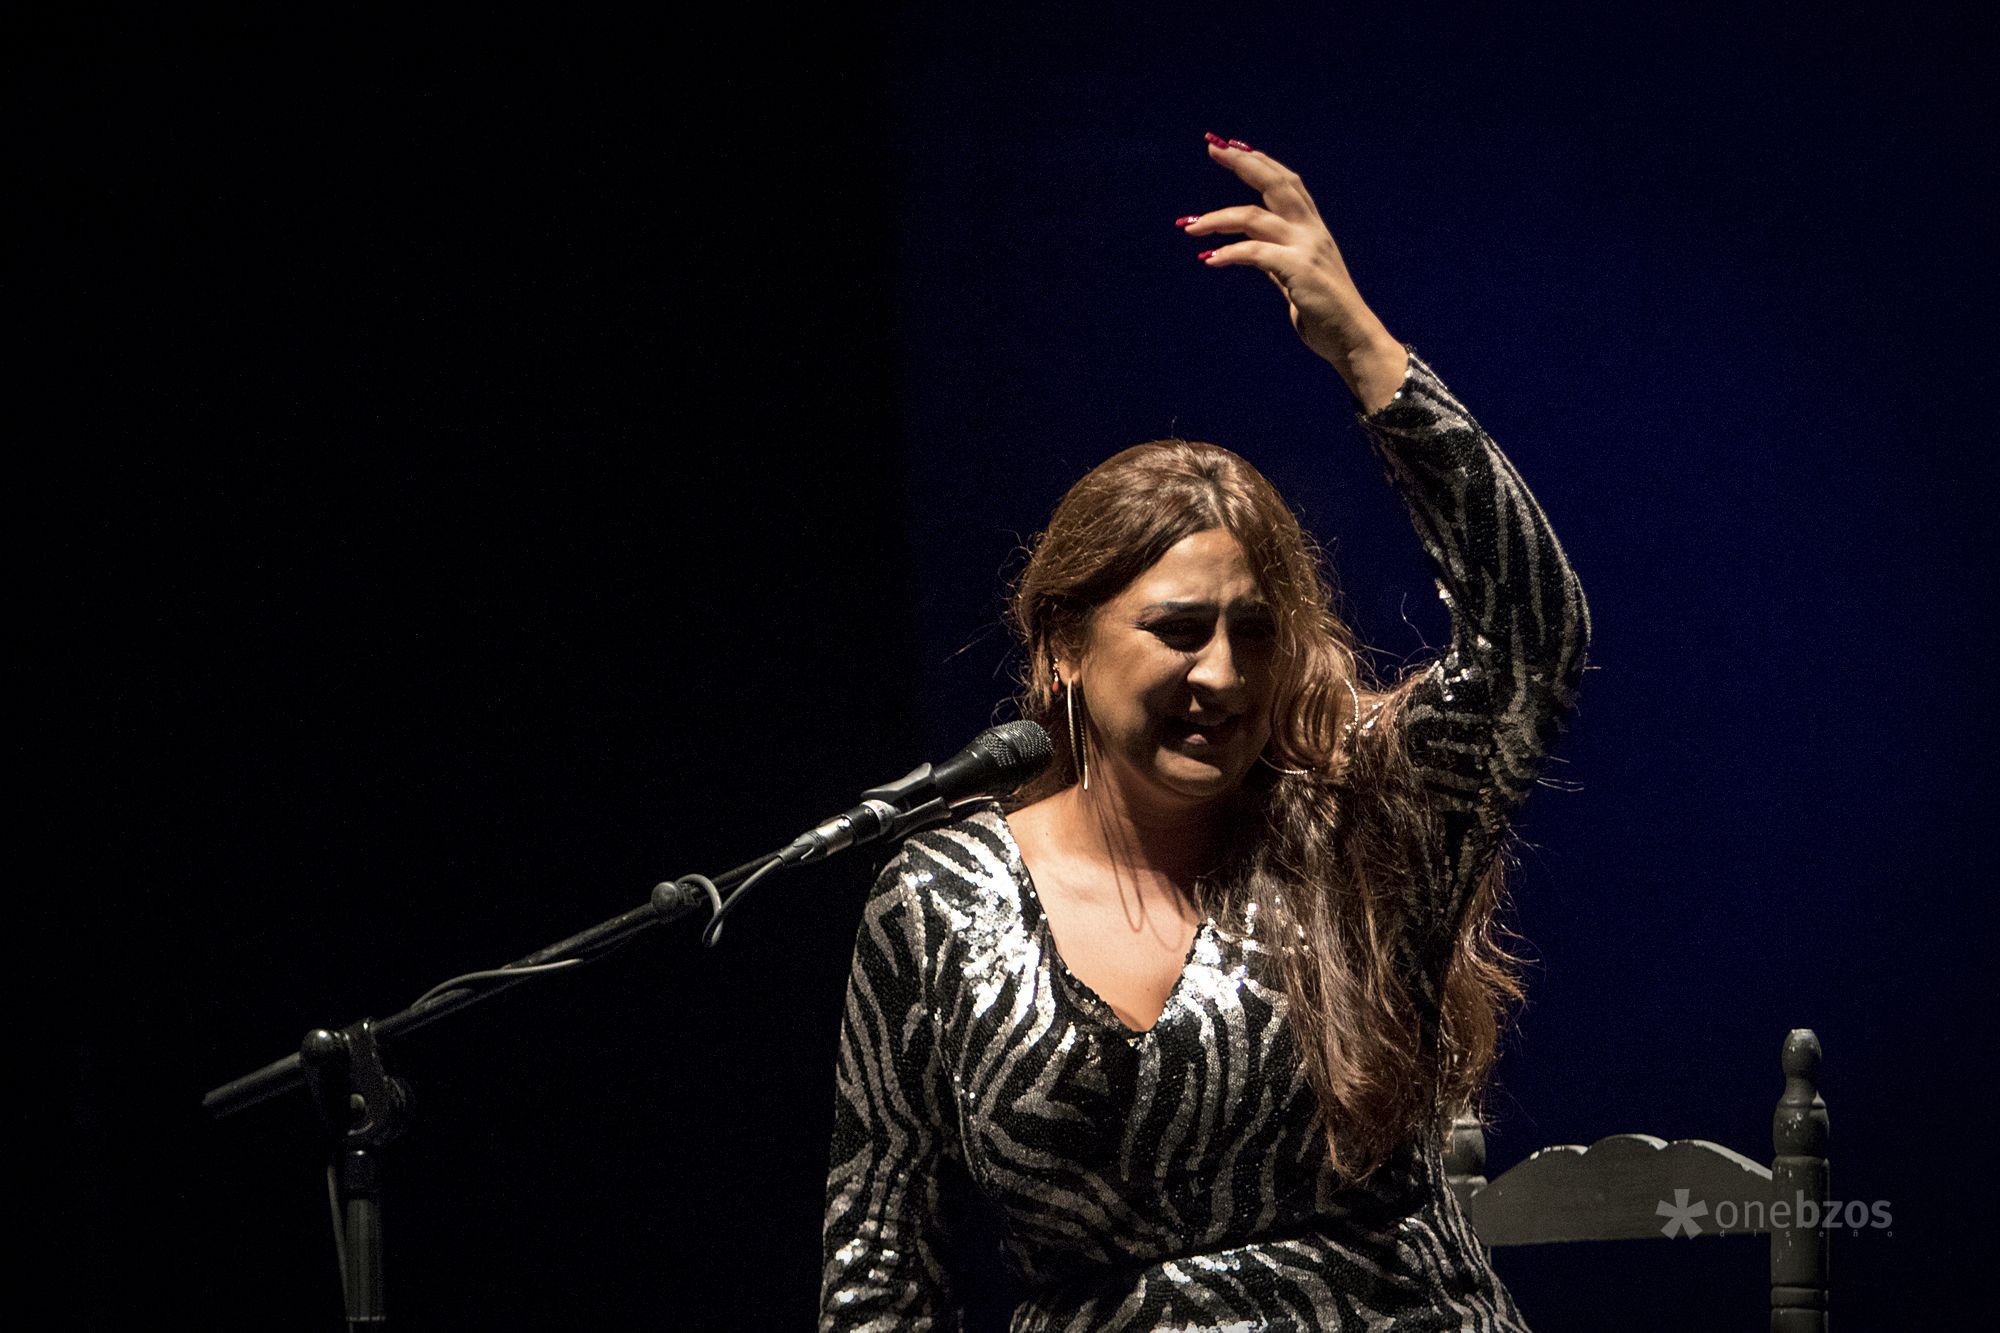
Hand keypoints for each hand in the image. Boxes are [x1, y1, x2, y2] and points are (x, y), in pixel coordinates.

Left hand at [1181, 135, 1408, 411]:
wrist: (1353, 339)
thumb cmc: (1325, 313)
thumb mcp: (1296, 277)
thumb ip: (1276, 258)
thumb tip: (1250, 248)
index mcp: (1312, 229)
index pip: (1286, 181)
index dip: (1259, 161)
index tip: (1231, 147)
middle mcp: (1311, 231)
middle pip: (1275, 182)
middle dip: (1242, 162)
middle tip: (1211, 147)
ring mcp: (1306, 248)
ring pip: (1254, 217)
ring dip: (1217, 219)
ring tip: (1190, 227)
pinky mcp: (1298, 271)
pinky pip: (1255, 253)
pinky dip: (1229, 254)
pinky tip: (1209, 260)